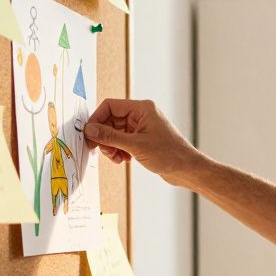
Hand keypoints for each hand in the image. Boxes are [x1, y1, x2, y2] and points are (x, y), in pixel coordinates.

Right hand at [84, 99, 200, 185]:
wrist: (186, 169)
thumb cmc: (169, 154)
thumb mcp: (136, 146)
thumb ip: (110, 137)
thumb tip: (90, 129)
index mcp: (142, 108)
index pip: (110, 106)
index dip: (96, 119)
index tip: (89, 135)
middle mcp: (141, 115)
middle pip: (110, 120)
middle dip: (104, 136)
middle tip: (102, 150)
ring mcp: (142, 127)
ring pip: (115, 132)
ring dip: (111, 146)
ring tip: (116, 158)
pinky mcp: (142, 139)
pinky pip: (122, 140)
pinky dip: (119, 150)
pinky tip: (123, 160)